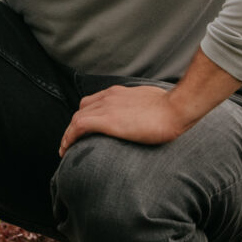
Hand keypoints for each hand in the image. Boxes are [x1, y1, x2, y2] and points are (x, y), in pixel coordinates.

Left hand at [60, 84, 193, 152]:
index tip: (84, 128)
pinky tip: (66, 149)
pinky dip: (69, 137)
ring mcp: (107, 107)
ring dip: (69, 133)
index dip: (87, 114)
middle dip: (75, 125)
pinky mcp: (107, 120)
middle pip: (82, 109)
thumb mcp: (154, 103)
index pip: (95, 101)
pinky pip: (79, 126)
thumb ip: (144, 108)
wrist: (176, 109)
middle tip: (73, 141)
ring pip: (77, 118)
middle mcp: (109, 96)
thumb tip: (150, 117)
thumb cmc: (173, 109)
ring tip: (65, 149)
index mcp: (120, 93)